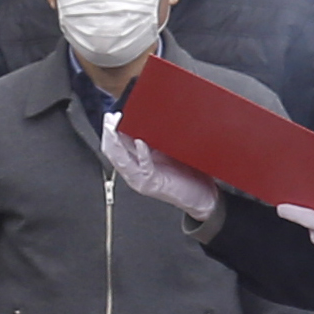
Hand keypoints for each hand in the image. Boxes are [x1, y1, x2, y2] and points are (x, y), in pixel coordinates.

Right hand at [102, 116, 217, 218]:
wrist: (203, 196)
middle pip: (113, 154)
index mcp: (136, 165)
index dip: (110, 132)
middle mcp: (135, 173)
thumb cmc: (188, 175)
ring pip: (121, 161)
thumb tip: (147, 123)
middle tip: (110, 120)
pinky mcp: (153, 183)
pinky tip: (140, 142)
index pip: (115, 148)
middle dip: (109, 135)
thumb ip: (154, 142)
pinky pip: (143, 167)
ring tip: (116, 128)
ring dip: (118, 143)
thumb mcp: (167, 153)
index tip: (111, 117)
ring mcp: (141, 180)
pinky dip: (141, 153)